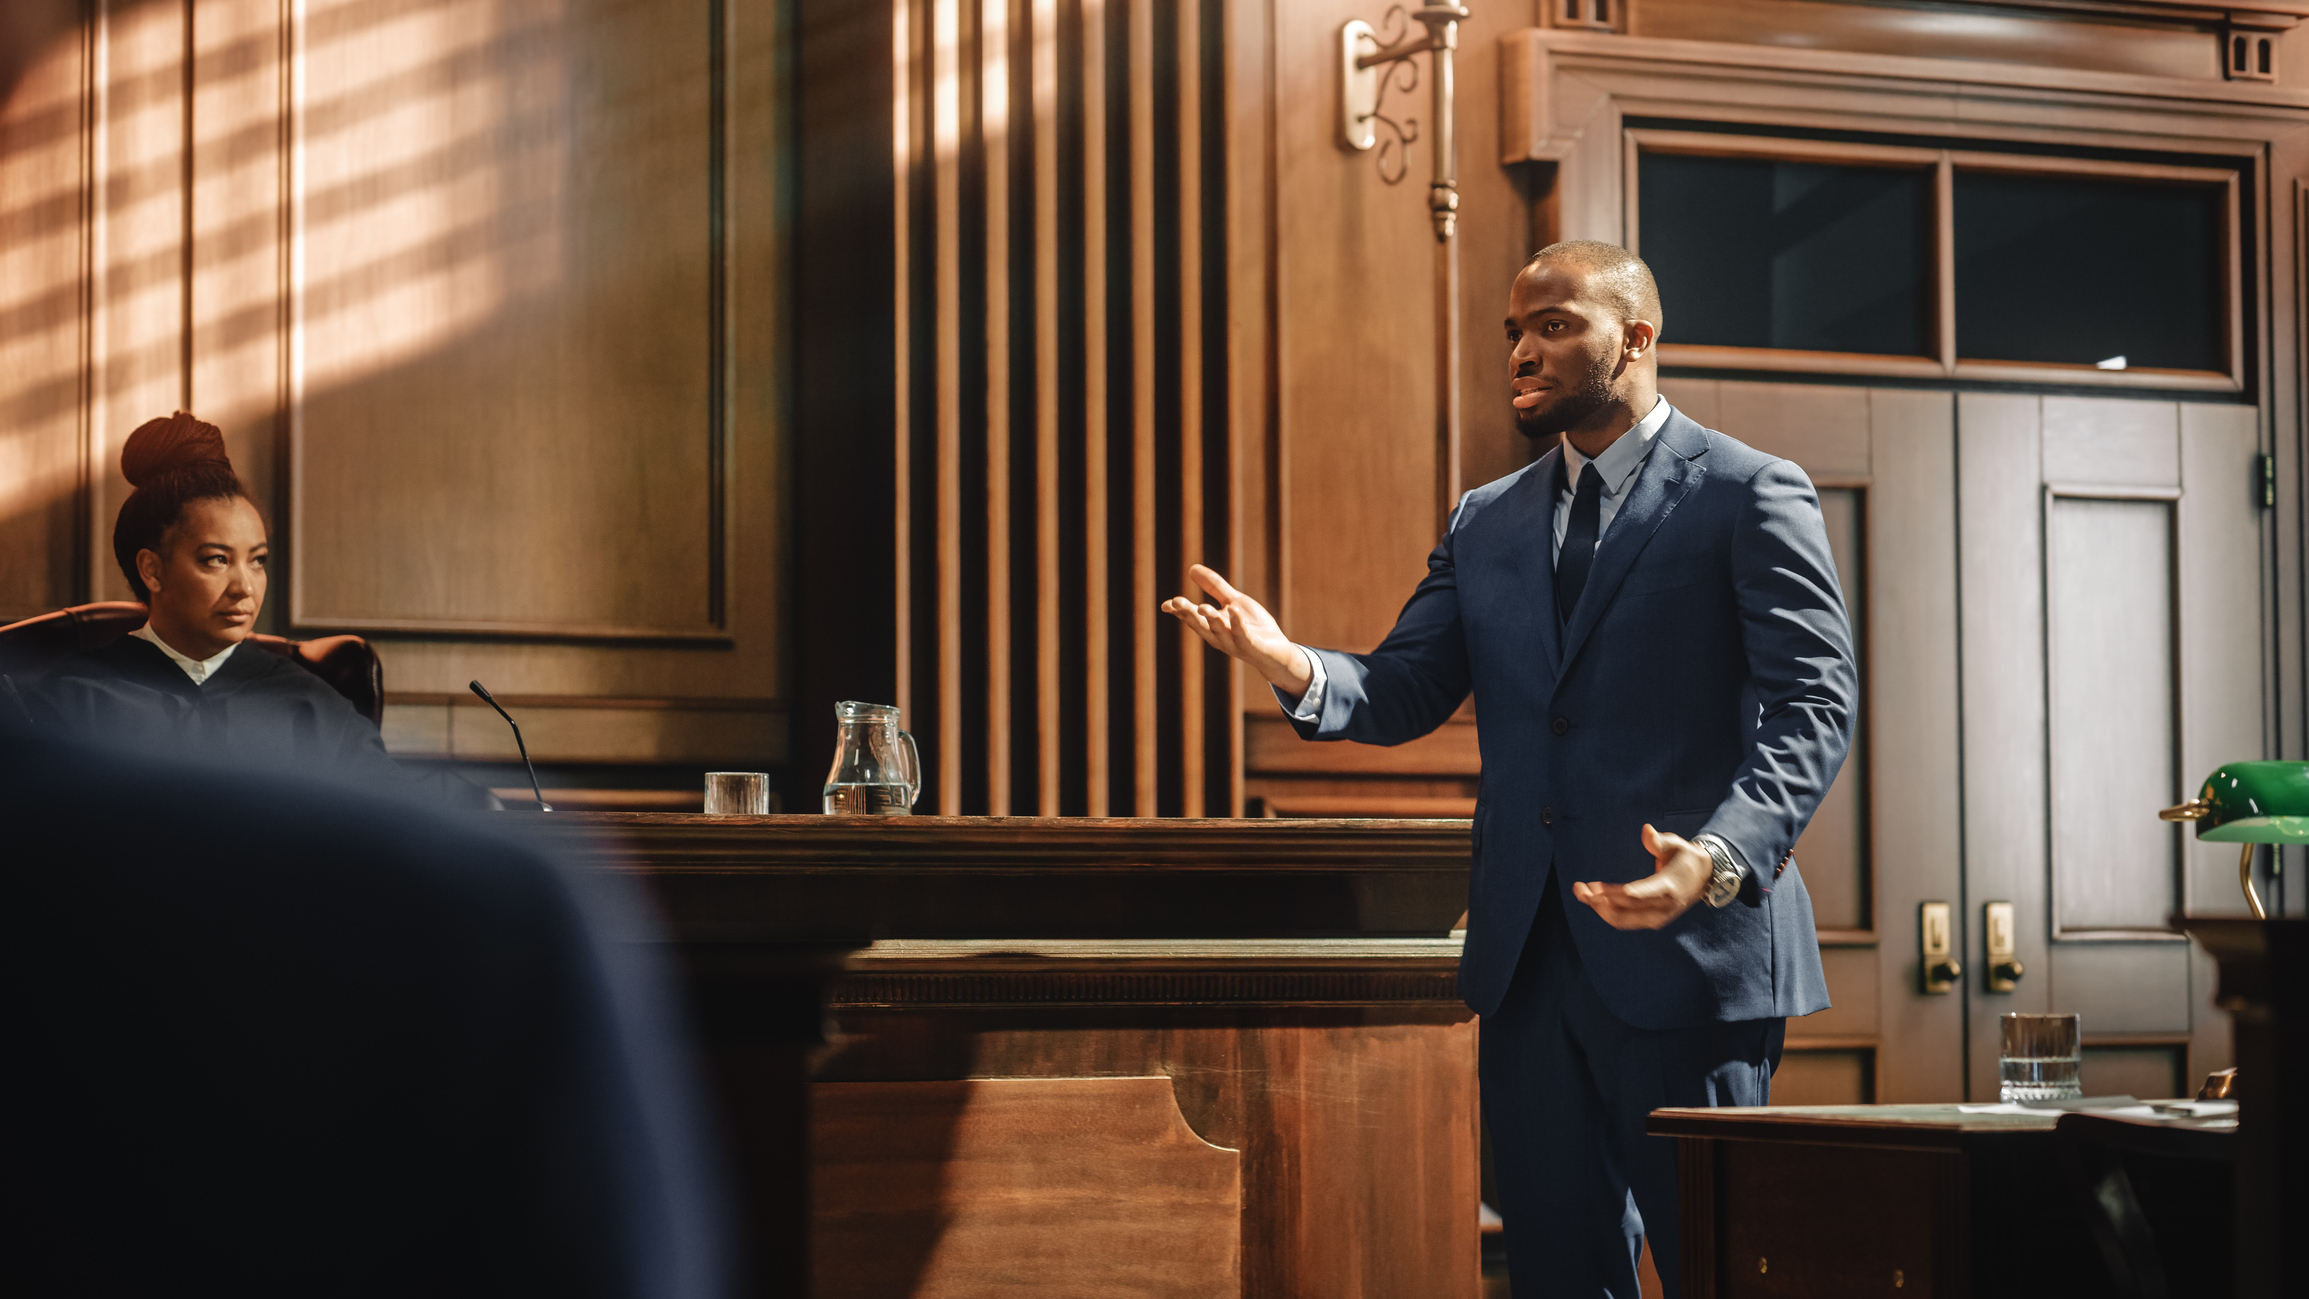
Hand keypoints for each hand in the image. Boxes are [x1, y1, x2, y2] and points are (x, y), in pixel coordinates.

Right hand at [1161, 564, 1312, 696]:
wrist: (1279, 653)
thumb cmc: (1254, 627)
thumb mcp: (1234, 601)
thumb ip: (1214, 587)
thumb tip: (1191, 568)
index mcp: (1214, 626)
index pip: (1193, 619)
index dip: (1180, 612)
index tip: (1166, 604)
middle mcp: (1221, 637)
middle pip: (1202, 626)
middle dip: (1189, 615)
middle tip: (1176, 603)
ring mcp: (1236, 643)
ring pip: (1220, 632)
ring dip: (1211, 620)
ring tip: (1202, 606)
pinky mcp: (1253, 647)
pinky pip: (1243, 636)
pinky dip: (1237, 624)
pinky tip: (1233, 611)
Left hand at [1572, 823, 1711, 929]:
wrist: (1704, 876)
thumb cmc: (1685, 856)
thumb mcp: (1678, 844)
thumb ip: (1660, 841)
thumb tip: (1646, 830)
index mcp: (1667, 888)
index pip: (1635, 896)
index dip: (1612, 894)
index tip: (1592, 887)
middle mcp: (1662, 908)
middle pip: (1624, 912)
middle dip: (1598, 903)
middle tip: (1579, 889)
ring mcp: (1658, 917)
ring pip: (1623, 920)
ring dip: (1599, 909)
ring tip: (1581, 893)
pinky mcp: (1653, 920)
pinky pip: (1626, 920)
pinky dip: (1608, 912)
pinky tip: (1594, 899)